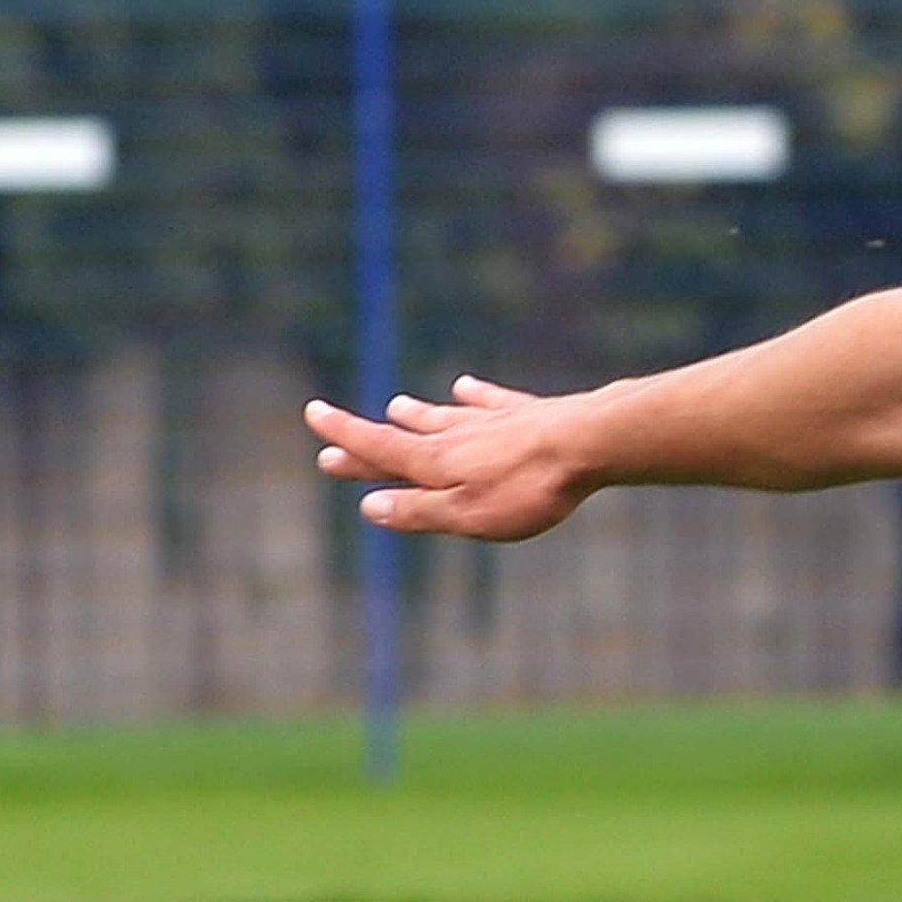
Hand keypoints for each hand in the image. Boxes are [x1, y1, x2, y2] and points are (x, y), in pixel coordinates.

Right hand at [304, 373, 607, 539]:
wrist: (586, 443)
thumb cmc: (528, 488)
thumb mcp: (468, 515)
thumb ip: (420, 511)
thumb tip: (368, 507)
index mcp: (435, 463)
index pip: (379, 448)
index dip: (346, 436)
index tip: (314, 413)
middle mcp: (456, 435)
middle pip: (404, 437)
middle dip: (368, 437)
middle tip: (333, 432)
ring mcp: (491, 421)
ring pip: (445, 415)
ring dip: (418, 412)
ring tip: (397, 405)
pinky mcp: (528, 413)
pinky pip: (492, 402)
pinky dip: (474, 395)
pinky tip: (465, 386)